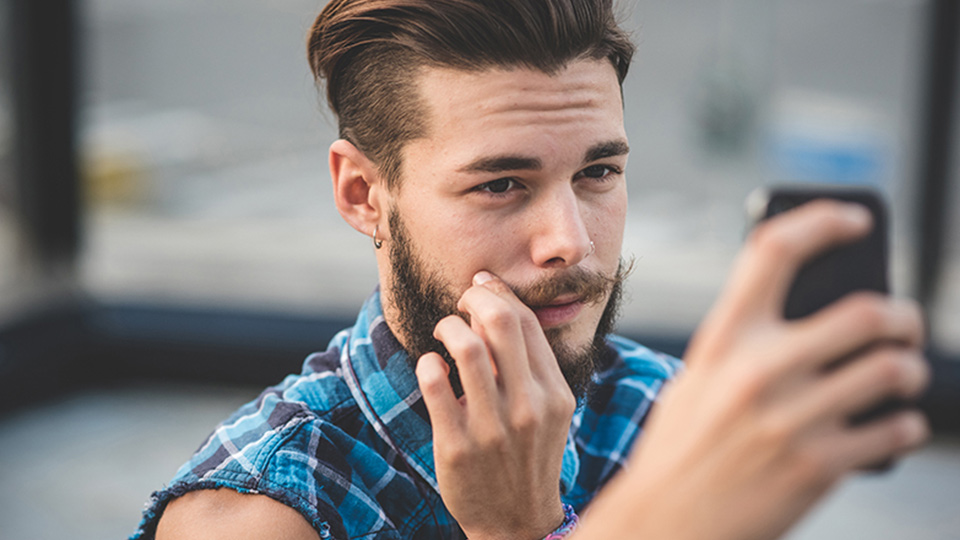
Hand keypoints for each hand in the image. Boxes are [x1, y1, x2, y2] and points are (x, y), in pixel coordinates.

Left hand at [416, 271, 575, 539]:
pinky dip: (428, 363)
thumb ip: (529, 367)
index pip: (527, 322)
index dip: (499, 294)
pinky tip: (431, 367)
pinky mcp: (457, 446)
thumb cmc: (527, 456)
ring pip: (466, 347)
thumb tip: (493, 308)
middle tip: (460, 304)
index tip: (480, 289)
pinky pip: (435, 384)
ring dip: (448, 327)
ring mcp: (492, 428)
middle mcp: (528, 407)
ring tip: (443, 332)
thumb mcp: (547, 413)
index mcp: (554, 394)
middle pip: (500, 322)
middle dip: (474, 299)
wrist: (516, 522)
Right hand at [574, 200, 929, 539]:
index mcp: (722, 340)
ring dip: (912, 369)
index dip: (824, 220)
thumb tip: (815, 311)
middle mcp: (758, 371)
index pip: (775, 250)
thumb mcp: (696, 379)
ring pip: (895, 369)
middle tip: (903, 323)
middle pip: (866, 312)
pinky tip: (894, 426)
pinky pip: (897, 430)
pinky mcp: (819, 468)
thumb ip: (744, 344)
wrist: (664, 522)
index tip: (856, 221)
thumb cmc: (681, 447)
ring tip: (903, 374)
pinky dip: (906, 425)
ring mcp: (792, 420)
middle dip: (902, 315)